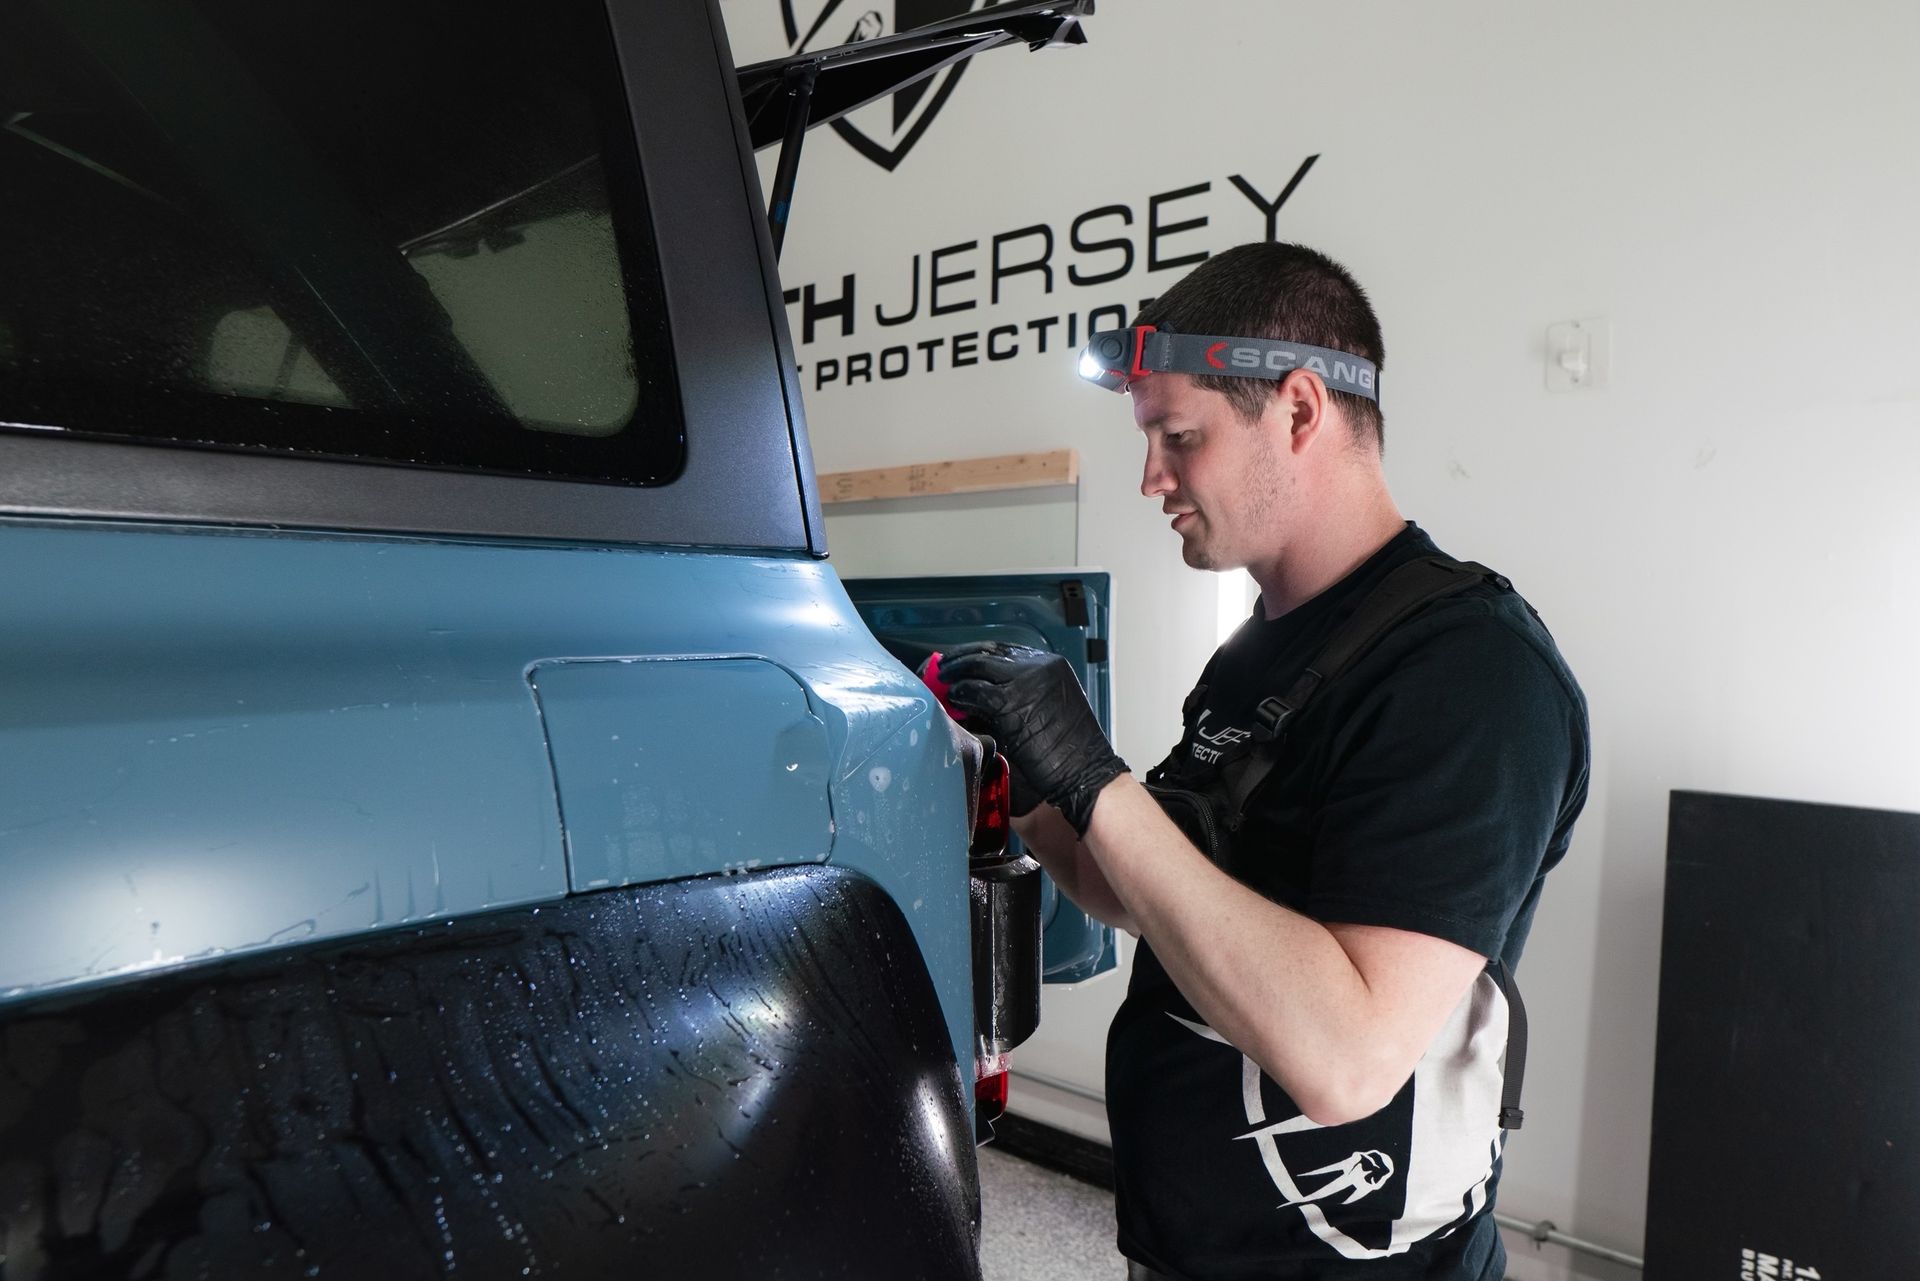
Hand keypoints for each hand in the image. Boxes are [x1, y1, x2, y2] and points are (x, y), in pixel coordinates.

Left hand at [938, 641, 1126, 835]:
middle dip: (960, 658)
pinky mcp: (1012, 704)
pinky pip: (976, 692)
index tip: (960, 659)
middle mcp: (1038, 666)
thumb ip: (1018, 693)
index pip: (1003, 650)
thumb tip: (979, 691)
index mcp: (1050, 664)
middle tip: (942, 667)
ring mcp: (1025, 682)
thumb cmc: (1069, 749)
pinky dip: (960, 694)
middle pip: (987, 652)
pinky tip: (954, 700)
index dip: (976, 653)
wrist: (1086, 771)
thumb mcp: (1048, 707)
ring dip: (955, 674)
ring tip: (942, 682)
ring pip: (977, 667)